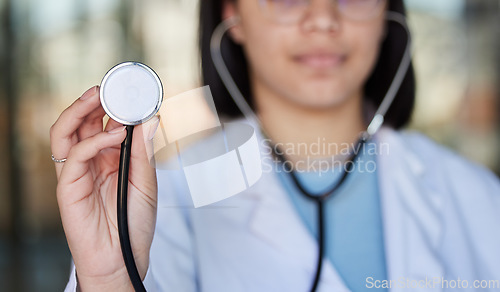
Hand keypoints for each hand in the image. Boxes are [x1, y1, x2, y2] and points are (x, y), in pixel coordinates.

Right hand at [50, 86, 159, 290]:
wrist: (124, 258)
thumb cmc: (134, 223)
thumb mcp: (146, 182)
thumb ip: (144, 152)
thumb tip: (150, 119)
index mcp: (109, 159)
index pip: (104, 123)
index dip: (112, 105)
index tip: (129, 89)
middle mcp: (91, 162)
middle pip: (81, 123)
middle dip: (92, 101)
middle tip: (109, 87)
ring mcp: (77, 173)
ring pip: (66, 132)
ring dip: (80, 111)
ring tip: (99, 97)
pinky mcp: (68, 187)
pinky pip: (74, 156)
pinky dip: (93, 141)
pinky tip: (114, 135)